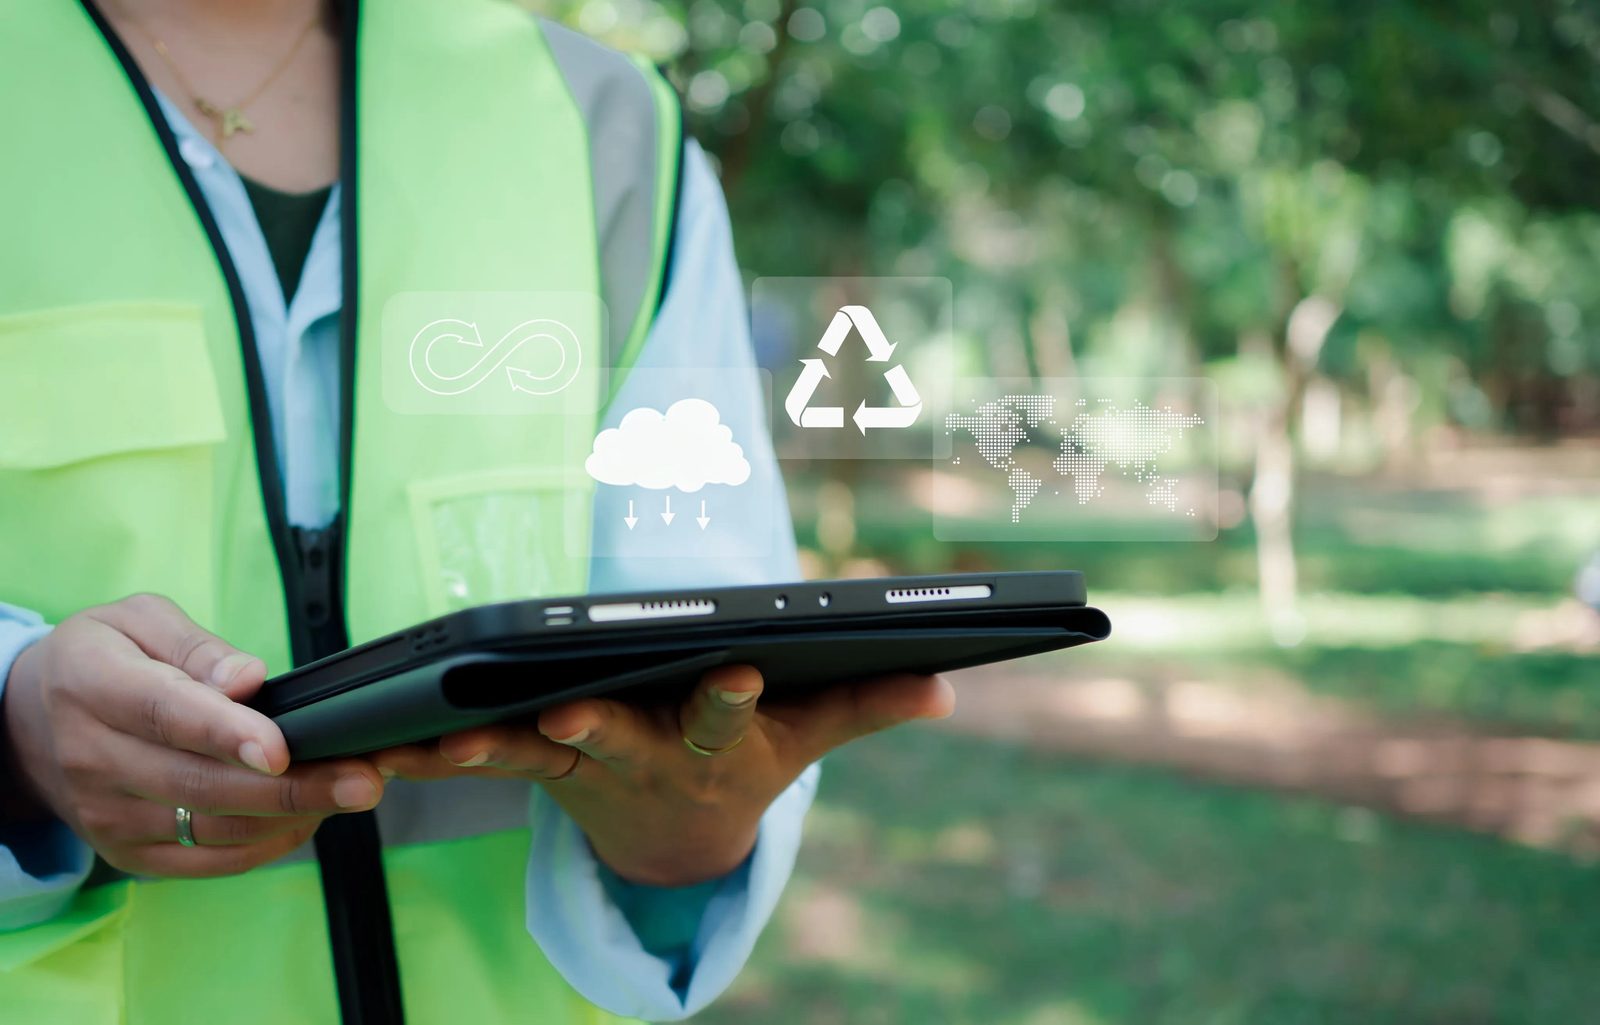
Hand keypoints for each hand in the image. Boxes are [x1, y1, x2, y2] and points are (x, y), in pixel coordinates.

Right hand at [1, 594, 384, 877]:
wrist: (33, 723)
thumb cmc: (103, 661)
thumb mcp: (137, 621)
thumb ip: (196, 646)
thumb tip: (247, 679)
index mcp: (94, 686)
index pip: (167, 714)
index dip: (228, 733)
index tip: (281, 747)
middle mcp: (94, 758)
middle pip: (201, 783)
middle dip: (291, 786)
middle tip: (361, 778)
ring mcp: (108, 815)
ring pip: (211, 828)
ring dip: (290, 816)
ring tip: (351, 793)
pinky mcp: (129, 853)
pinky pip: (206, 861)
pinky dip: (265, 844)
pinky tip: (309, 818)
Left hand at [371, 666, 953, 886]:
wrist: (678, 837)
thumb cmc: (746, 762)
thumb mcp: (808, 737)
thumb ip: (868, 706)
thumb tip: (946, 686)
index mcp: (711, 740)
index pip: (725, 715)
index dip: (732, 698)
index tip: (742, 674)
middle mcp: (645, 753)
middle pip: (618, 738)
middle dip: (593, 728)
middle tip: (563, 717)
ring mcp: (585, 763)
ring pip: (529, 753)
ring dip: (479, 750)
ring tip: (433, 741)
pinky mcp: (535, 765)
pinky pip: (475, 759)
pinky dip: (426, 757)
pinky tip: (374, 749)